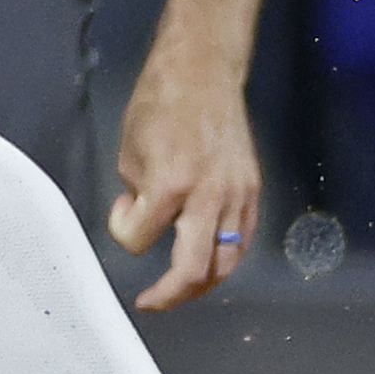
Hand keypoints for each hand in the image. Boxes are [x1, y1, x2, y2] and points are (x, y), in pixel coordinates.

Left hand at [106, 57, 263, 309]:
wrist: (204, 72)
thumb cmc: (162, 102)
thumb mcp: (130, 150)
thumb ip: (137, 193)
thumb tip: (145, 215)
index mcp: (171, 185)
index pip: (138, 239)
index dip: (122, 231)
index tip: (122, 211)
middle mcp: (209, 197)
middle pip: (195, 272)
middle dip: (170, 294)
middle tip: (152, 301)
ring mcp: (236, 196)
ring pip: (226, 264)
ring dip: (202, 283)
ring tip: (181, 286)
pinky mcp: (252, 191)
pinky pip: (243, 240)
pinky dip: (224, 257)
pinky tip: (208, 258)